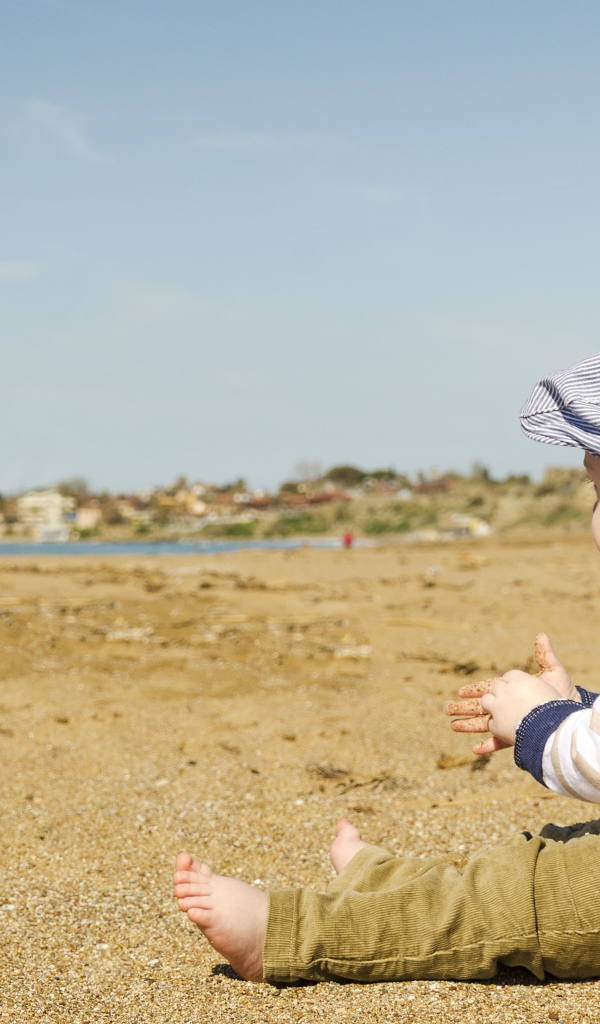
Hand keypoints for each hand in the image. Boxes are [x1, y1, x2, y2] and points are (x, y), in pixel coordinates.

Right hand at [445, 633, 577, 755]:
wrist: (571, 715)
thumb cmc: (564, 694)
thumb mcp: (554, 671)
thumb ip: (545, 654)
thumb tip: (541, 635)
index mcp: (513, 691)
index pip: (489, 689)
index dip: (474, 691)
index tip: (460, 692)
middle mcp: (509, 707)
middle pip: (482, 707)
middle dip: (463, 708)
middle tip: (447, 708)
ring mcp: (512, 722)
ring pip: (485, 724)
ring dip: (468, 725)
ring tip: (452, 726)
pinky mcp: (517, 736)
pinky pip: (499, 743)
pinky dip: (486, 746)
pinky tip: (474, 750)